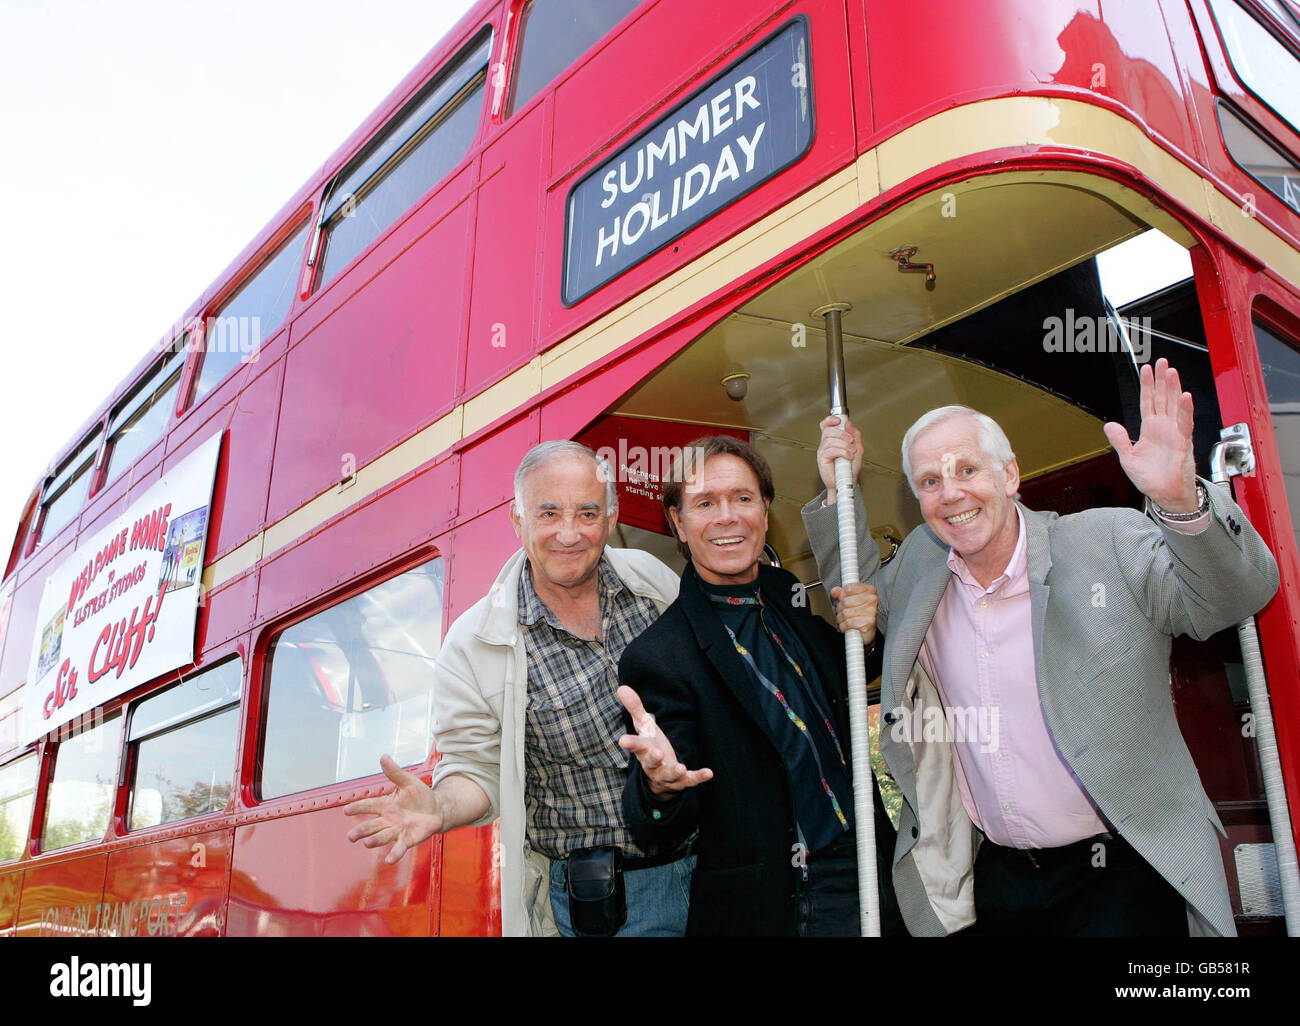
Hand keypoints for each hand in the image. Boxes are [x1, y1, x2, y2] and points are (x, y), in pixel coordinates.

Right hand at [344, 754, 445, 863]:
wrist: (437, 808)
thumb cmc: (420, 795)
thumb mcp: (408, 781)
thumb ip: (394, 772)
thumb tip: (383, 756)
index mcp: (386, 805)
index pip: (369, 805)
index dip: (358, 808)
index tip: (346, 810)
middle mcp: (388, 820)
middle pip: (372, 826)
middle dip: (362, 831)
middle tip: (350, 837)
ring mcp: (397, 830)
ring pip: (383, 836)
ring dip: (375, 840)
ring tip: (367, 843)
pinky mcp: (408, 839)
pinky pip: (400, 847)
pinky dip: (394, 854)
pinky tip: (389, 860)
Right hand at [617, 686, 712, 798]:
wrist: (658, 778)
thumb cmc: (650, 746)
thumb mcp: (644, 727)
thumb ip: (635, 708)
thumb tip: (622, 687)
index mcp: (643, 749)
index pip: (635, 745)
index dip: (630, 743)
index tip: (623, 741)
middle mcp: (653, 764)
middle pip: (651, 762)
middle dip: (654, 758)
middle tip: (657, 754)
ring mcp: (667, 774)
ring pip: (668, 775)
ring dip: (674, 772)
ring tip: (680, 768)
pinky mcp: (681, 781)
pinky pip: (690, 780)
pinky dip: (698, 777)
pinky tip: (709, 773)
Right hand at [817, 414, 862, 504]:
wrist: (848, 483)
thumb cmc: (850, 468)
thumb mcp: (858, 448)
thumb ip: (855, 435)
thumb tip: (849, 424)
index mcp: (833, 439)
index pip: (826, 425)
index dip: (830, 420)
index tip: (838, 420)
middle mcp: (826, 444)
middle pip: (828, 430)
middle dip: (842, 434)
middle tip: (850, 441)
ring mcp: (823, 452)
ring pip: (830, 440)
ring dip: (844, 445)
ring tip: (851, 452)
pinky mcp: (822, 459)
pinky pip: (830, 450)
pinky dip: (842, 452)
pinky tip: (848, 456)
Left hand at [831, 581, 877, 644]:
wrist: (867, 631)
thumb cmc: (859, 614)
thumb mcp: (848, 600)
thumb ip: (840, 594)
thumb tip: (834, 591)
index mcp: (869, 590)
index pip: (848, 588)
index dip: (841, 595)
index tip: (843, 599)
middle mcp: (872, 599)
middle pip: (845, 601)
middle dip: (839, 608)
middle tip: (843, 612)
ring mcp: (872, 611)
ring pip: (845, 613)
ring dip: (841, 618)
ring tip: (845, 619)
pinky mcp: (869, 622)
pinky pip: (848, 623)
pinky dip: (843, 626)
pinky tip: (847, 626)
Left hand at [1102, 358, 1197, 511]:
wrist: (1165, 495)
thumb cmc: (1151, 478)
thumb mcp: (1128, 458)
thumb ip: (1119, 440)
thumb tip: (1109, 425)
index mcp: (1150, 429)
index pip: (1148, 402)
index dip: (1147, 385)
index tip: (1147, 369)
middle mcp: (1164, 428)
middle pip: (1163, 398)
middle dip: (1162, 380)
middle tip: (1162, 362)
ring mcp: (1174, 434)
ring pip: (1175, 406)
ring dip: (1174, 389)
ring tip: (1172, 372)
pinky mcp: (1183, 443)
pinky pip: (1185, 424)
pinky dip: (1185, 411)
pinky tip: (1185, 397)